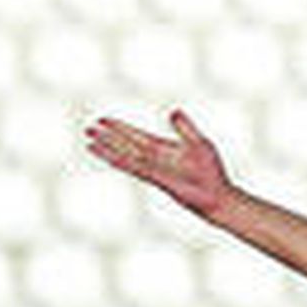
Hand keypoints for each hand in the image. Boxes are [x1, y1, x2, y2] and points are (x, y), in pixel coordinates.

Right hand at [85, 109, 235, 217]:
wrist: (218, 195)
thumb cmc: (212, 172)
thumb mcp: (199, 143)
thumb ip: (185, 128)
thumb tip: (173, 111)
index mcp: (164, 148)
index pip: (137, 135)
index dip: (121, 128)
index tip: (104, 120)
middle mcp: (155, 158)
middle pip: (126, 145)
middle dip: (108, 137)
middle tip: (88, 128)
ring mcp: (154, 168)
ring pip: (125, 155)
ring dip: (108, 149)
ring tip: (89, 141)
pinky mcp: (156, 178)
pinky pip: (134, 167)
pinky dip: (120, 160)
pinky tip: (108, 156)